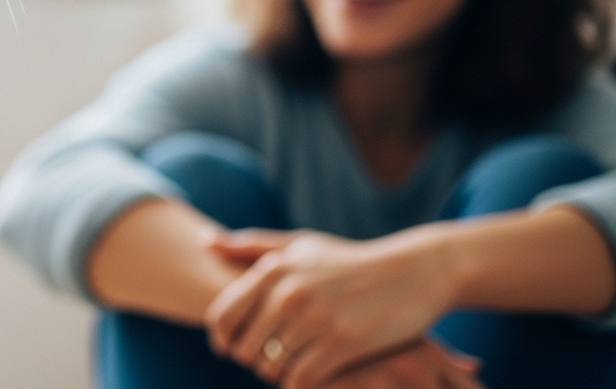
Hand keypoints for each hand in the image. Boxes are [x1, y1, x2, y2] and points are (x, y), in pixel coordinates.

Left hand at [202, 228, 456, 388]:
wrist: (412, 272)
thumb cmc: (348, 261)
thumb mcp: (301, 246)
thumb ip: (251, 246)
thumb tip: (203, 240)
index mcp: (273, 268)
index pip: (221, 316)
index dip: (221, 340)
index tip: (231, 348)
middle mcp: (289, 292)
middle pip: (244, 347)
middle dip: (252, 359)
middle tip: (270, 359)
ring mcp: (315, 318)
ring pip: (270, 367)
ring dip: (277, 373)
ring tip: (292, 365)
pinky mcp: (342, 343)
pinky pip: (300, 379)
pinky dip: (300, 384)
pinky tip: (312, 375)